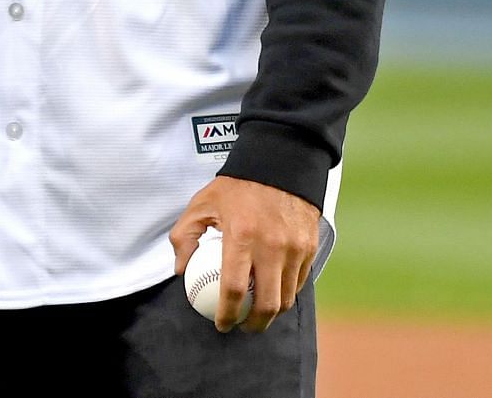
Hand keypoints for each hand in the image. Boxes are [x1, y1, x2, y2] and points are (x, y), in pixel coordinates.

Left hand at [170, 176, 319, 332]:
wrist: (280, 164)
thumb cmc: (237, 186)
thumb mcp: (201, 203)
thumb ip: (185, 236)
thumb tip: (181, 270)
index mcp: (242, 235)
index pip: (235, 289)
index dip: (228, 314)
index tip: (221, 324)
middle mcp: (272, 246)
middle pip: (267, 303)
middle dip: (254, 324)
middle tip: (242, 327)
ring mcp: (295, 248)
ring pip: (286, 297)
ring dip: (272, 313)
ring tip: (258, 315)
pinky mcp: (310, 248)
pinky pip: (299, 282)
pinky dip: (286, 294)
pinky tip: (273, 294)